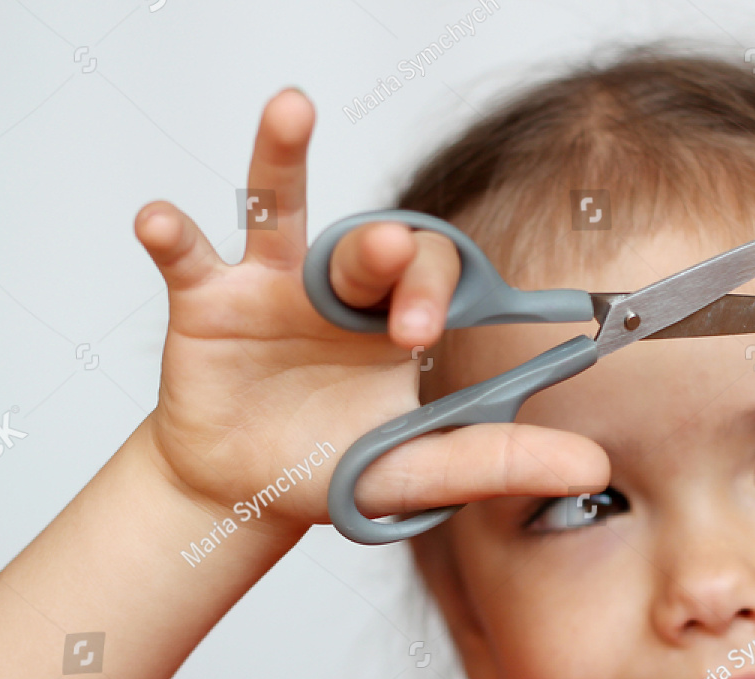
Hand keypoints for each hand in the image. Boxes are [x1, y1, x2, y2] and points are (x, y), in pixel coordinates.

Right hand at [135, 88, 606, 531]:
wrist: (245, 492)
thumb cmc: (331, 467)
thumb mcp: (415, 470)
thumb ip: (498, 462)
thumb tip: (593, 466)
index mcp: (398, 322)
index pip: (432, 276)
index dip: (432, 290)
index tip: (423, 331)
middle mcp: (340, 291)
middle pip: (368, 241)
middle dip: (382, 253)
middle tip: (390, 273)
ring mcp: (271, 287)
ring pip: (280, 209)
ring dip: (284, 159)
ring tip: (292, 112)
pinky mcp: (207, 302)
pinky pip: (190, 256)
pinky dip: (173, 235)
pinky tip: (161, 221)